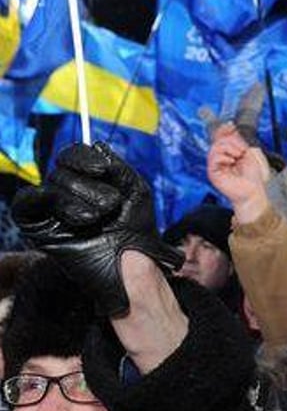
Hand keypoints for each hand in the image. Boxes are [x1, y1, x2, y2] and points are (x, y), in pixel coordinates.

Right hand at [12, 142, 182, 316]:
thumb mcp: (135, 191)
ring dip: (80, 201)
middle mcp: (65, 192)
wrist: (130, 265)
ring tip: (98, 220)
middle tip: (109, 209)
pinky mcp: (37, 227)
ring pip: (51, 185)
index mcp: (86, 182)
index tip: (103, 170)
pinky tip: (77, 218)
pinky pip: (26, 202)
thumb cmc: (136, 231)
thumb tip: (98, 145)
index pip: (72, 156)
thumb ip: (118, 166)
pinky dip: (47, 200)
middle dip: (89, 187)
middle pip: (62, 170)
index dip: (83, 158)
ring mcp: (50, 210)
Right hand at [206, 123, 270, 222]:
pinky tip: (232, 162)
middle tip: (242, 150)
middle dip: (232, 141)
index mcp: (228, 153)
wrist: (253, 191)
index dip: (224, 130)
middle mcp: (220, 158)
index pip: (220, 137)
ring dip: (230, 148)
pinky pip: (213, 157)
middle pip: (219, 140)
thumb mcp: (249, 152)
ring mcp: (215, 165)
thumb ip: (239, 139)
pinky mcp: (213, 172)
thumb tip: (229, 126)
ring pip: (215, 147)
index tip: (231, 126)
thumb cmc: (253, 176)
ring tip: (239, 156)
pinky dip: (224, 157)